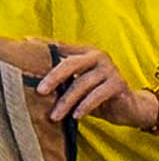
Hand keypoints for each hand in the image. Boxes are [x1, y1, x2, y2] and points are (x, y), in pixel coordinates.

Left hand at [37, 45, 151, 127]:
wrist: (130, 107)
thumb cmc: (98, 94)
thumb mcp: (79, 83)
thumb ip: (63, 77)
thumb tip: (37, 81)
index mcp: (86, 52)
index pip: (62, 48)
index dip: (44, 47)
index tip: (26, 45)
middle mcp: (99, 57)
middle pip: (71, 63)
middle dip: (54, 77)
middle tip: (40, 91)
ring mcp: (110, 70)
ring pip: (82, 83)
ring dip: (67, 101)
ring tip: (55, 115)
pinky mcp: (118, 84)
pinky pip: (97, 95)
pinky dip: (85, 106)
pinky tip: (76, 116)